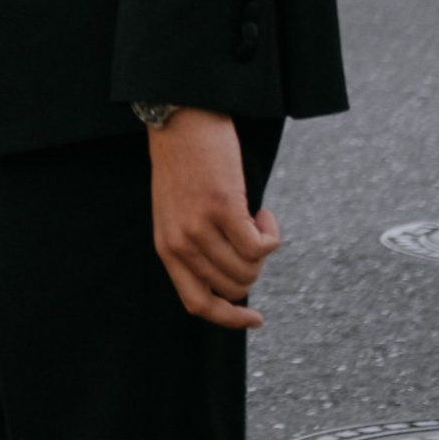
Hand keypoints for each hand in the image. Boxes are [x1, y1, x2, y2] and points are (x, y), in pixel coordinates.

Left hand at [147, 110, 279, 327]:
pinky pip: (261, 245)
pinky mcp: (222, 208)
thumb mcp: (178, 214)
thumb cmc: (185, 166)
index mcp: (167, 248)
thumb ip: (197, 246)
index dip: (229, 319)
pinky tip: (262, 210)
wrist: (180, 119)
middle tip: (253, 237)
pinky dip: (271, 232)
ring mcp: (199, 227)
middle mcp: (180, 243)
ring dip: (263, 248)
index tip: (256, 320)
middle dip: (254, 270)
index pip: (197, 303)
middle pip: (234, 287)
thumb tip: (237, 278)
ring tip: (255, 217)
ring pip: (250, 268)